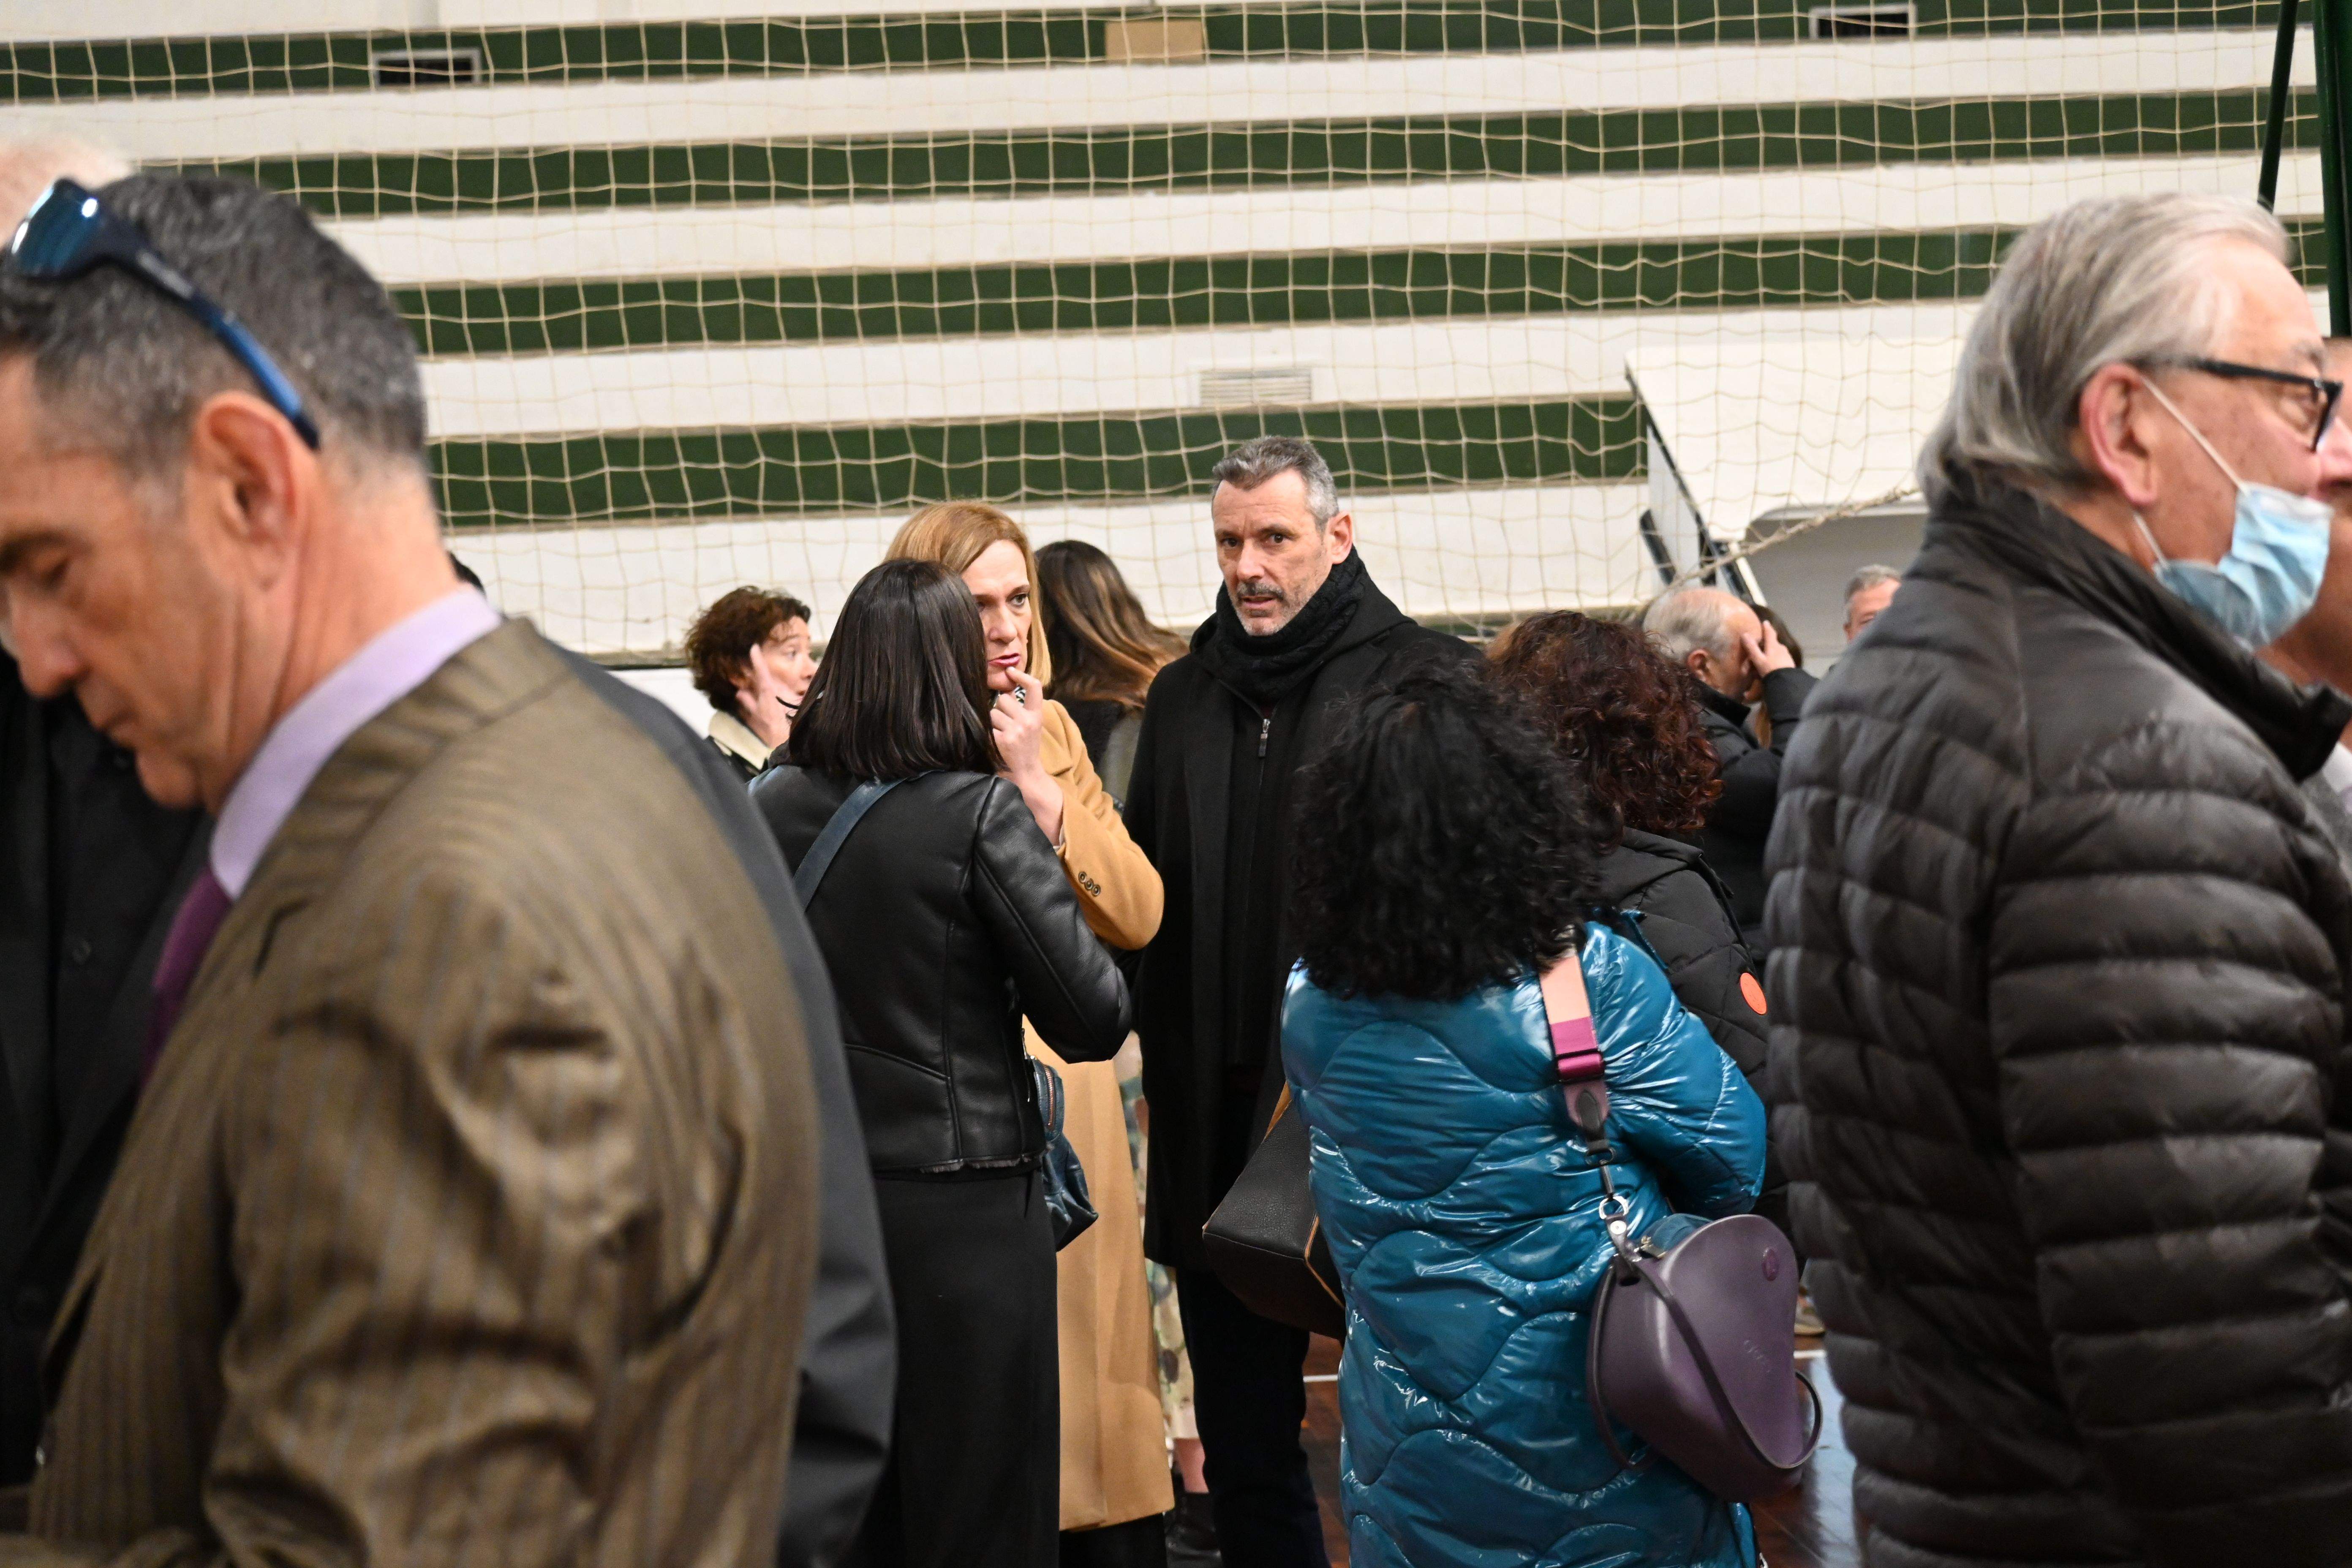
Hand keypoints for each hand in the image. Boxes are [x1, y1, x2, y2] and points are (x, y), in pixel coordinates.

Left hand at [993, 670, 1064, 844]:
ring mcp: (1016, 731)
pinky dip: (988, 734)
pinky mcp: (1003, 740)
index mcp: (1037, 716)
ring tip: (1001, 736)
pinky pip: (987, 727)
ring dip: (992, 723)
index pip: (1035, 687)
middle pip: (1004, 699)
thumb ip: (1022, 710)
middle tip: (1005, 726)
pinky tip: (996, 744)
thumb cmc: (1025, 749)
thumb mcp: (1031, 727)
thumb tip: (1005, 688)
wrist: (1026, 775)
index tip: (1010, 671)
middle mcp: (1028, 721)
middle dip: (1000, 709)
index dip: (1022, 676)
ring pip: (993, 712)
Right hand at [1739, 621, 1797, 680]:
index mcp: (1773, 645)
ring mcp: (1786, 656)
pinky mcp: (1789, 664)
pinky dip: (1775, 661)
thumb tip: (1744, 634)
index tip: (1765, 622)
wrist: (1786, 683)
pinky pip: (1780, 659)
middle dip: (1768, 644)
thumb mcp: (1758, 660)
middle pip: (1773, 643)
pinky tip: (1772, 667)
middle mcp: (1781, 648)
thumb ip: (1752, 648)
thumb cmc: (1770, 670)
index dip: (1767, 627)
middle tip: (1761, 647)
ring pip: (1777, 651)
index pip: (1770, 633)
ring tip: (1765, 661)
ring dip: (1771, 653)